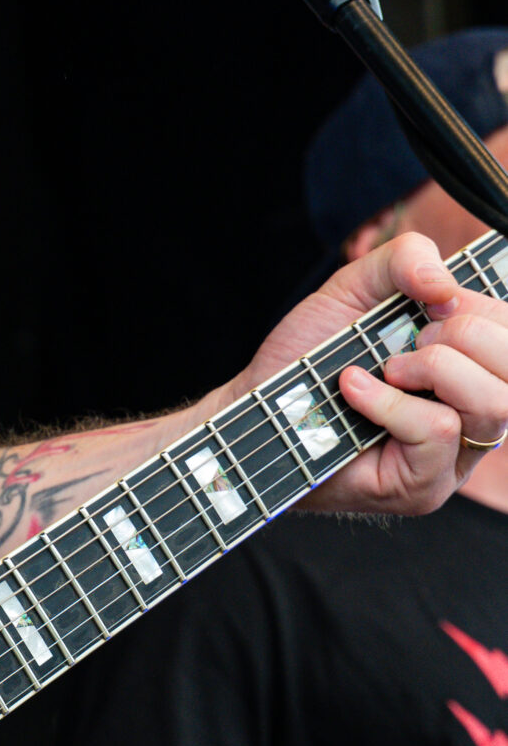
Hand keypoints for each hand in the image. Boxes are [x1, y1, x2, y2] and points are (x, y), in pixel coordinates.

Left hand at [230, 234, 507, 516]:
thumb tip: (445, 286)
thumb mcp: (356, 287)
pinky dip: (390, 402)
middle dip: (460, 335)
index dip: (475, 308)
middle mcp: (479, 412)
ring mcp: (457, 456)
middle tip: (406, 343)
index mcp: (476, 365)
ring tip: (385, 367)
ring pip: (493, 402)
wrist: (261, 408)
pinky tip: (354, 390)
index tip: (427, 308)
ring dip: (433, 369)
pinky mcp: (426, 485)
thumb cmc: (311, 354)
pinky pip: (439, 430)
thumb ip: (405, 260)